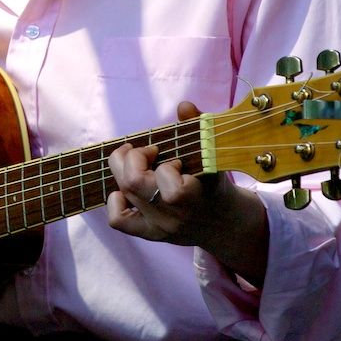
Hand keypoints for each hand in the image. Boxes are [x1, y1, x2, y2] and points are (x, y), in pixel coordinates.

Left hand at [106, 100, 269, 281]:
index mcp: (195, 198)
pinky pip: (119, 220)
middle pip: (134, 183)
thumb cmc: (215, 184)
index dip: (166, 166)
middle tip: (148, 151)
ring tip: (138, 161)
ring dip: (124, 168)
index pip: (170, 186)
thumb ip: (199, 127)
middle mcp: (174, 216)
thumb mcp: (213, 157)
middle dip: (134, 157)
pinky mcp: (149, 234)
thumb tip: (184, 105)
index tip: (174, 159)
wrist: (224, 224)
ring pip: (124, 193)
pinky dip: (115, 200)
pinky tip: (126, 190)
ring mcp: (159, 227)